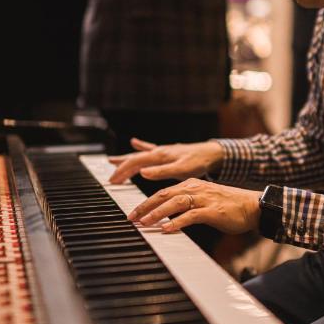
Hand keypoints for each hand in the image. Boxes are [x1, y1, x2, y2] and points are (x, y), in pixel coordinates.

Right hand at [108, 138, 224, 183]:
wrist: (212, 153)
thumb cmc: (199, 162)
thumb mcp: (181, 170)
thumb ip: (161, 171)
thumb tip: (142, 172)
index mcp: (160, 156)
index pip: (135, 162)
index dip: (123, 171)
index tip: (113, 180)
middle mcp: (159, 152)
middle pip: (135, 159)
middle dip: (121, 168)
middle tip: (111, 178)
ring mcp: (162, 151)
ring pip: (139, 155)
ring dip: (126, 159)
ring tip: (112, 161)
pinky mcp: (167, 152)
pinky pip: (150, 149)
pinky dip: (141, 146)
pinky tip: (135, 142)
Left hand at [127, 178, 261, 235]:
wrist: (252, 206)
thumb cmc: (228, 205)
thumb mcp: (203, 200)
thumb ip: (185, 205)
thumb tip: (167, 215)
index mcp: (190, 185)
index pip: (163, 192)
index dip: (146, 202)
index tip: (133, 213)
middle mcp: (195, 189)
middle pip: (164, 195)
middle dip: (145, 206)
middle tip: (131, 217)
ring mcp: (203, 199)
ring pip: (175, 203)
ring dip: (157, 213)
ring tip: (144, 222)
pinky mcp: (212, 211)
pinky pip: (191, 215)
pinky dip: (177, 222)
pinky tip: (166, 228)